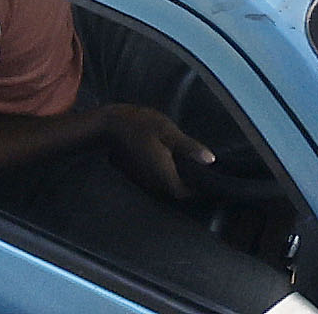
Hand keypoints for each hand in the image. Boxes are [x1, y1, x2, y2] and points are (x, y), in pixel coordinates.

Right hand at [101, 103, 217, 200]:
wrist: (106, 124)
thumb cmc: (139, 124)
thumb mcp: (167, 131)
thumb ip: (188, 147)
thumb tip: (211, 160)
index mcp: (165, 174)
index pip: (185, 192)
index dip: (198, 189)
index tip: (207, 180)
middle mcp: (153, 182)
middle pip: (175, 191)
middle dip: (188, 184)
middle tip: (199, 171)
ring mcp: (142, 179)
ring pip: (164, 186)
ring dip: (175, 179)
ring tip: (185, 165)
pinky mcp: (136, 174)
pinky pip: (155, 180)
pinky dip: (164, 174)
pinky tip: (167, 161)